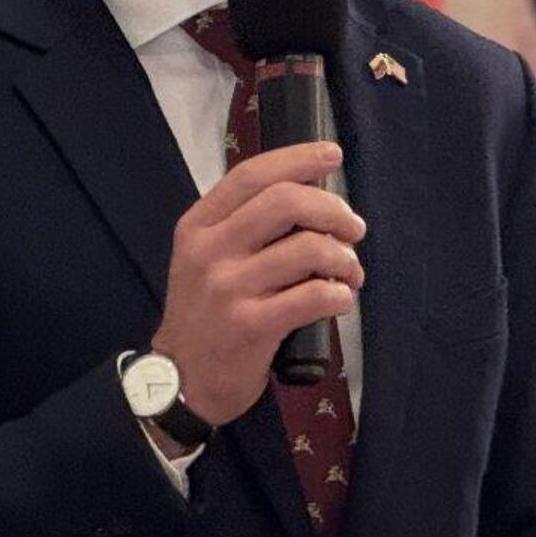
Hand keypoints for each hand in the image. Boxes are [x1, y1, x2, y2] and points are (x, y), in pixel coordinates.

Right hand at [152, 141, 363, 425]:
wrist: (182, 381)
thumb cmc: (207, 313)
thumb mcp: (205, 258)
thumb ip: (243, 224)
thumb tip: (311, 193)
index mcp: (198, 225)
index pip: (252, 175)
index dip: (298, 159)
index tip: (331, 155)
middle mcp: (209, 251)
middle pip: (285, 202)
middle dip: (332, 209)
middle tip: (353, 228)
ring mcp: (227, 289)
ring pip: (307, 249)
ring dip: (344, 257)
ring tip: (349, 272)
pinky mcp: (249, 326)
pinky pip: (312, 296)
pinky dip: (339, 294)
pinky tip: (340, 298)